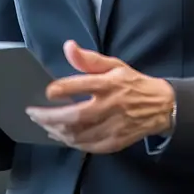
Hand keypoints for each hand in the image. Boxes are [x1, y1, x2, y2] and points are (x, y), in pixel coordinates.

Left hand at [26, 40, 174, 153]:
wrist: (161, 106)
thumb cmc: (132, 83)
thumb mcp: (114, 65)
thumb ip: (89, 59)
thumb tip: (68, 47)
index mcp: (109, 84)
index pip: (79, 85)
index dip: (59, 90)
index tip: (47, 92)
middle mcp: (111, 106)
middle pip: (74, 116)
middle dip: (48, 117)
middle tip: (33, 114)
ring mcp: (113, 127)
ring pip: (78, 134)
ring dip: (56, 131)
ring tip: (43, 124)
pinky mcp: (115, 142)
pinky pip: (87, 146)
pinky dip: (70, 142)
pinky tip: (60, 136)